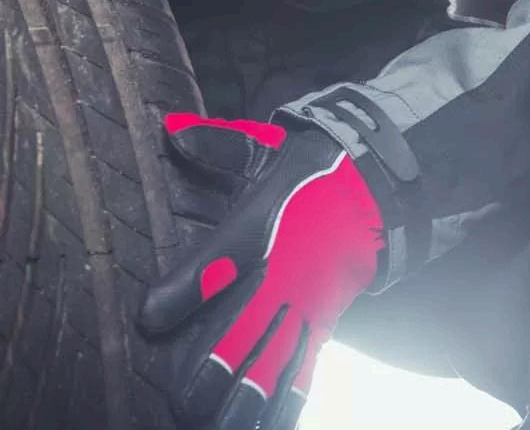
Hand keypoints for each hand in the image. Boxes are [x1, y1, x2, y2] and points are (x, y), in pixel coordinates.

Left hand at [140, 114, 384, 429]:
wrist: (381, 187)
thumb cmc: (311, 170)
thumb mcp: (264, 147)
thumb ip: (218, 144)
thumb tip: (172, 130)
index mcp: (263, 231)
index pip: (218, 264)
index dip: (184, 292)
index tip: (148, 317)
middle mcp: (285, 277)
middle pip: (247, 332)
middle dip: (216, 370)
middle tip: (182, 402)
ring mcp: (308, 307)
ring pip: (276, 363)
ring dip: (247, 400)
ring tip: (216, 427)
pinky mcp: (324, 325)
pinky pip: (303, 371)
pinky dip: (286, 403)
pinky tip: (268, 426)